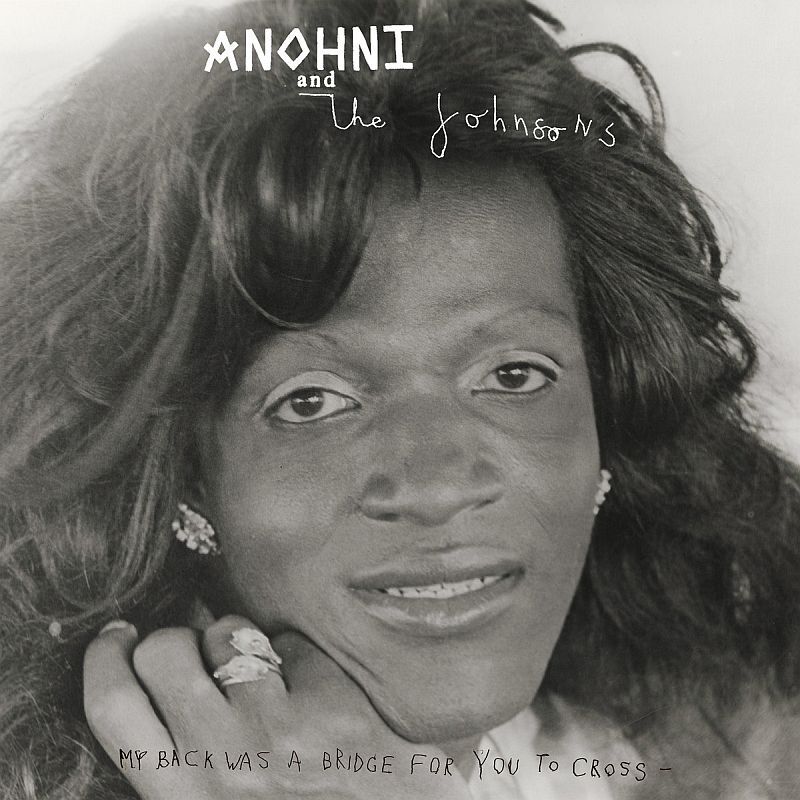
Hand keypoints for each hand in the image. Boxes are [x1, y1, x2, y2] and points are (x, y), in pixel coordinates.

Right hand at [84, 616, 473, 799]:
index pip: (112, 707)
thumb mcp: (219, 794)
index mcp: (182, 799)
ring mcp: (276, 736)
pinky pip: (290, 641)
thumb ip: (183, 743)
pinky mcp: (331, 709)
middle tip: (198, 649)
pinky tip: (320, 689)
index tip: (116, 635)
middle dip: (176, 635)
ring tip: (267, 674)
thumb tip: (156, 654)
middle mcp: (220, 768)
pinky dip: (299, 655)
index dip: (104, 657)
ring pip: (227, 631)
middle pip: (162, 652)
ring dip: (242, 639)